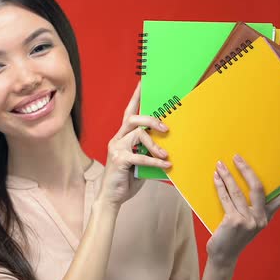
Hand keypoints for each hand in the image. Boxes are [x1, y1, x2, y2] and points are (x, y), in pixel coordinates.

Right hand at [99, 82, 171, 208]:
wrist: (112, 198)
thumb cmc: (127, 178)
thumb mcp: (141, 161)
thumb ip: (149, 150)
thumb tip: (168, 143)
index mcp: (123, 136)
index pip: (129, 111)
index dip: (136, 96)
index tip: (143, 81)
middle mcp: (117, 138)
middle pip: (132, 118)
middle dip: (151, 120)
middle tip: (166, 130)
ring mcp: (116, 148)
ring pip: (137, 134)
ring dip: (155, 144)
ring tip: (166, 155)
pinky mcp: (119, 160)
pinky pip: (139, 157)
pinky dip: (154, 162)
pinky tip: (165, 166)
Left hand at [206, 154, 279, 266]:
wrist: (224, 255)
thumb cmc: (233, 235)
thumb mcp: (247, 221)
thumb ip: (249, 207)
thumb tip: (238, 184)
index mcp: (266, 216)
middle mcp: (260, 218)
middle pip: (257, 187)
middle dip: (246, 170)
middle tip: (237, 157)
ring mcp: (248, 220)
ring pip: (237, 191)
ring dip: (227, 175)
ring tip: (220, 165)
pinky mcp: (234, 221)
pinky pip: (226, 198)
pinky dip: (220, 186)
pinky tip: (216, 178)